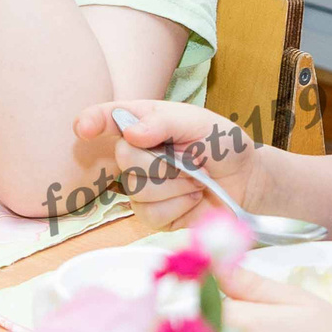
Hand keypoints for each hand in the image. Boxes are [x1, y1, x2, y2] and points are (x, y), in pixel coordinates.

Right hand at [71, 99, 259, 230]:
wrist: (247, 181)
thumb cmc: (223, 145)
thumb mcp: (201, 122)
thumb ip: (165, 122)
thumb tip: (130, 133)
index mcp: (144, 122)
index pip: (107, 117)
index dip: (92, 121)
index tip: (83, 129)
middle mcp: (136, 153)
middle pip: (124, 157)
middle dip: (163, 161)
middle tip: (193, 159)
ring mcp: (141, 186)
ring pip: (138, 189)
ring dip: (177, 185)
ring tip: (196, 179)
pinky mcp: (151, 214)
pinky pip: (150, 214)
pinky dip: (178, 206)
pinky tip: (192, 199)